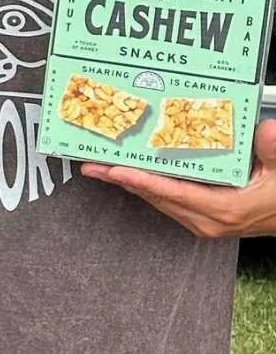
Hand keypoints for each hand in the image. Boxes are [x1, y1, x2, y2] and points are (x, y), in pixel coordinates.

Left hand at [82, 117, 275, 239]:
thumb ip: (271, 149)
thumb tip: (265, 130)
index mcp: (223, 209)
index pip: (173, 192)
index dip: (142, 180)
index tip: (116, 170)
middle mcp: (208, 220)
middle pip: (156, 197)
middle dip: (123, 180)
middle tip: (94, 166)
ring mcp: (203, 223)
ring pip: (158, 201)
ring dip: (132, 184)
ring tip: (105, 168)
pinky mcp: (203, 220)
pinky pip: (167, 202)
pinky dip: (149, 188)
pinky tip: (136, 176)